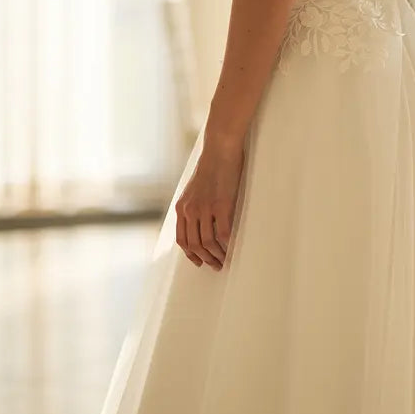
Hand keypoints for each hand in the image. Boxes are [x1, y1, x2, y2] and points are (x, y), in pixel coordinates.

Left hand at [174, 140, 244, 270]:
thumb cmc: (212, 165)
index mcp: (182, 207)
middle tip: (216, 265)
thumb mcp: (195, 188)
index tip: (199, 261)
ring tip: (225, 260)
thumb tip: (200, 221)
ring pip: (208, 242)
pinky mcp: (222, 205)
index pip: (182, 239)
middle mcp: (190, 210)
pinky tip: (233, 248)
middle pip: (194, 245)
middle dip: (205, 259)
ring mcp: (205, 208)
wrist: (220, 148)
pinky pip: (223, 233)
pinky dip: (228, 245)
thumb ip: (194, 205)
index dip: (190, 254)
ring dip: (216, 255)